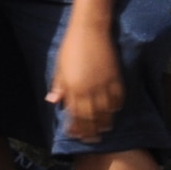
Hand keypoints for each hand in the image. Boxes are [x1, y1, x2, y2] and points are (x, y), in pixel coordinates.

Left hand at [50, 20, 124, 141]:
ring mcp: (104, 85)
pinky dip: (116, 108)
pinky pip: (118, 99)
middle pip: (91, 118)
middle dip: (90, 132)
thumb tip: (53, 102)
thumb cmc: (71, 46)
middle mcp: (89, 90)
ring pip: (106, 112)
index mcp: (73, 87)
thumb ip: (58, 86)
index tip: (74, 135)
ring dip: (104, 123)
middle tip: (91, 140)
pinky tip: (112, 112)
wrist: (90, 28)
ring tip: (103, 130)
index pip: (74, 115)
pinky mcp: (116, 78)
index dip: (74, 128)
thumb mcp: (59, 66)